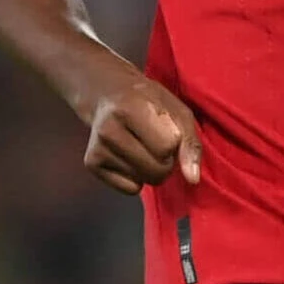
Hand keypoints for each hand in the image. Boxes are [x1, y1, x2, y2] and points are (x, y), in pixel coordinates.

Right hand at [78, 63, 202, 195]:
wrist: (108, 93)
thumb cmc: (149, 101)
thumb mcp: (177, 110)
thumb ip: (189, 143)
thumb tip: (192, 179)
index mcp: (130, 108)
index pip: (167, 147)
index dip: (174, 142)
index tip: (166, 128)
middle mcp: (109, 129)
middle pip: (156, 170)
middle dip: (166, 162)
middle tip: (158, 143)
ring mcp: (97, 148)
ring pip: (143, 181)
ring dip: (151, 170)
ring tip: (143, 146)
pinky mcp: (91, 163)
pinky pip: (129, 189)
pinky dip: (136, 178)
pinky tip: (129, 156)